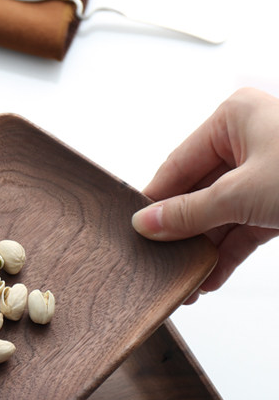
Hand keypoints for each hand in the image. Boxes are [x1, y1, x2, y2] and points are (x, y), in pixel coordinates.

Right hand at [132, 87, 278, 300]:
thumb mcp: (242, 193)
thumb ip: (188, 212)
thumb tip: (146, 223)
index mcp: (234, 119)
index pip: (177, 165)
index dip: (155, 201)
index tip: (135, 231)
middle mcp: (247, 141)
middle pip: (196, 193)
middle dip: (181, 234)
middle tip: (160, 262)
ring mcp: (265, 173)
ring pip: (218, 215)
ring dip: (202, 250)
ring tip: (184, 280)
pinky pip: (242, 229)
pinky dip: (226, 255)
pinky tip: (209, 279)